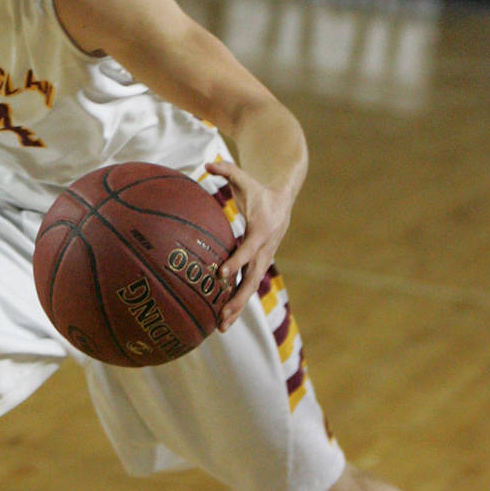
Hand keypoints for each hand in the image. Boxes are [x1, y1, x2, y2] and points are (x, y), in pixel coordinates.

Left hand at [209, 157, 294, 330]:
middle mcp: (265, 249)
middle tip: (222, 313)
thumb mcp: (244, 178)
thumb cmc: (258, 189)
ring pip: (251, 288)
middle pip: (252, 278)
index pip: (248, 249)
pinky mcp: (260, 265)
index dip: (236, 261)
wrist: (283, 199)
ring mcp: (264, 259)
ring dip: (237, 307)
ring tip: (220, 327)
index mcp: (261, 230)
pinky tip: (222, 319)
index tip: (221, 274)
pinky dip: (237, 302)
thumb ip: (226, 170)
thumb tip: (207, 163)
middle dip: (238, 297)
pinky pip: (248, 286)